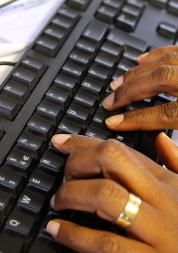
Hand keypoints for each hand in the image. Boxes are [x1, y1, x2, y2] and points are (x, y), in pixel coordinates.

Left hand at [46, 133, 177, 252]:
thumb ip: (175, 162)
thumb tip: (161, 138)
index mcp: (166, 182)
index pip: (120, 150)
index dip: (85, 143)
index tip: (61, 142)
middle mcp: (161, 200)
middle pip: (111, 160)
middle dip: (78, 162)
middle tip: (64, 175)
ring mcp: (156, 231)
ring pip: (105, 195)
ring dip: (72, 194)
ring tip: (58, 201)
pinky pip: (105, 243)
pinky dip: (75, 234)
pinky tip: (58, 229)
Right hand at [103, 45, 177, 130]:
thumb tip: (159, 139)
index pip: (163, 113)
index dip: (134, 119)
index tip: (113, 121)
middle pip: (159, 80)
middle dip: (129, 90)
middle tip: (110, 100)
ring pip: (163, 62)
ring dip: (136, 72)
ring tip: (118, 83)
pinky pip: (174, 49)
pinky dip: (155, 55)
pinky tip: (141, 60)